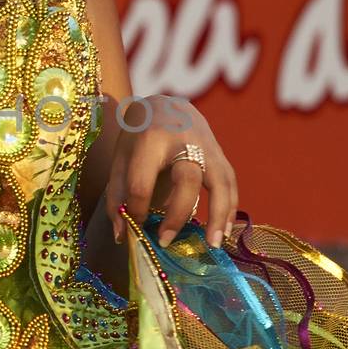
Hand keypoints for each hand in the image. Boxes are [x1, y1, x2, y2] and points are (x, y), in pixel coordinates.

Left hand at [106, 94, 237, 249]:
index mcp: (150, 139)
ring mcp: (206, 144)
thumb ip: (117, 197)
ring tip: (214, 244)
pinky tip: (225, 230)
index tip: (135, 225)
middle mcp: (183, 139)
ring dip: (219, 214)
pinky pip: (230, 180)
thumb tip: (124, 236)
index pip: (142, 181)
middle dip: (177, 214)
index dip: (137, 209)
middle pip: (187, 179)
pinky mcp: (220, 152)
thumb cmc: (137, 136)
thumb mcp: (120, 159)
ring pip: (220, 180)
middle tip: (165, 241)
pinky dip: (230, 207)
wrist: (163, 103)